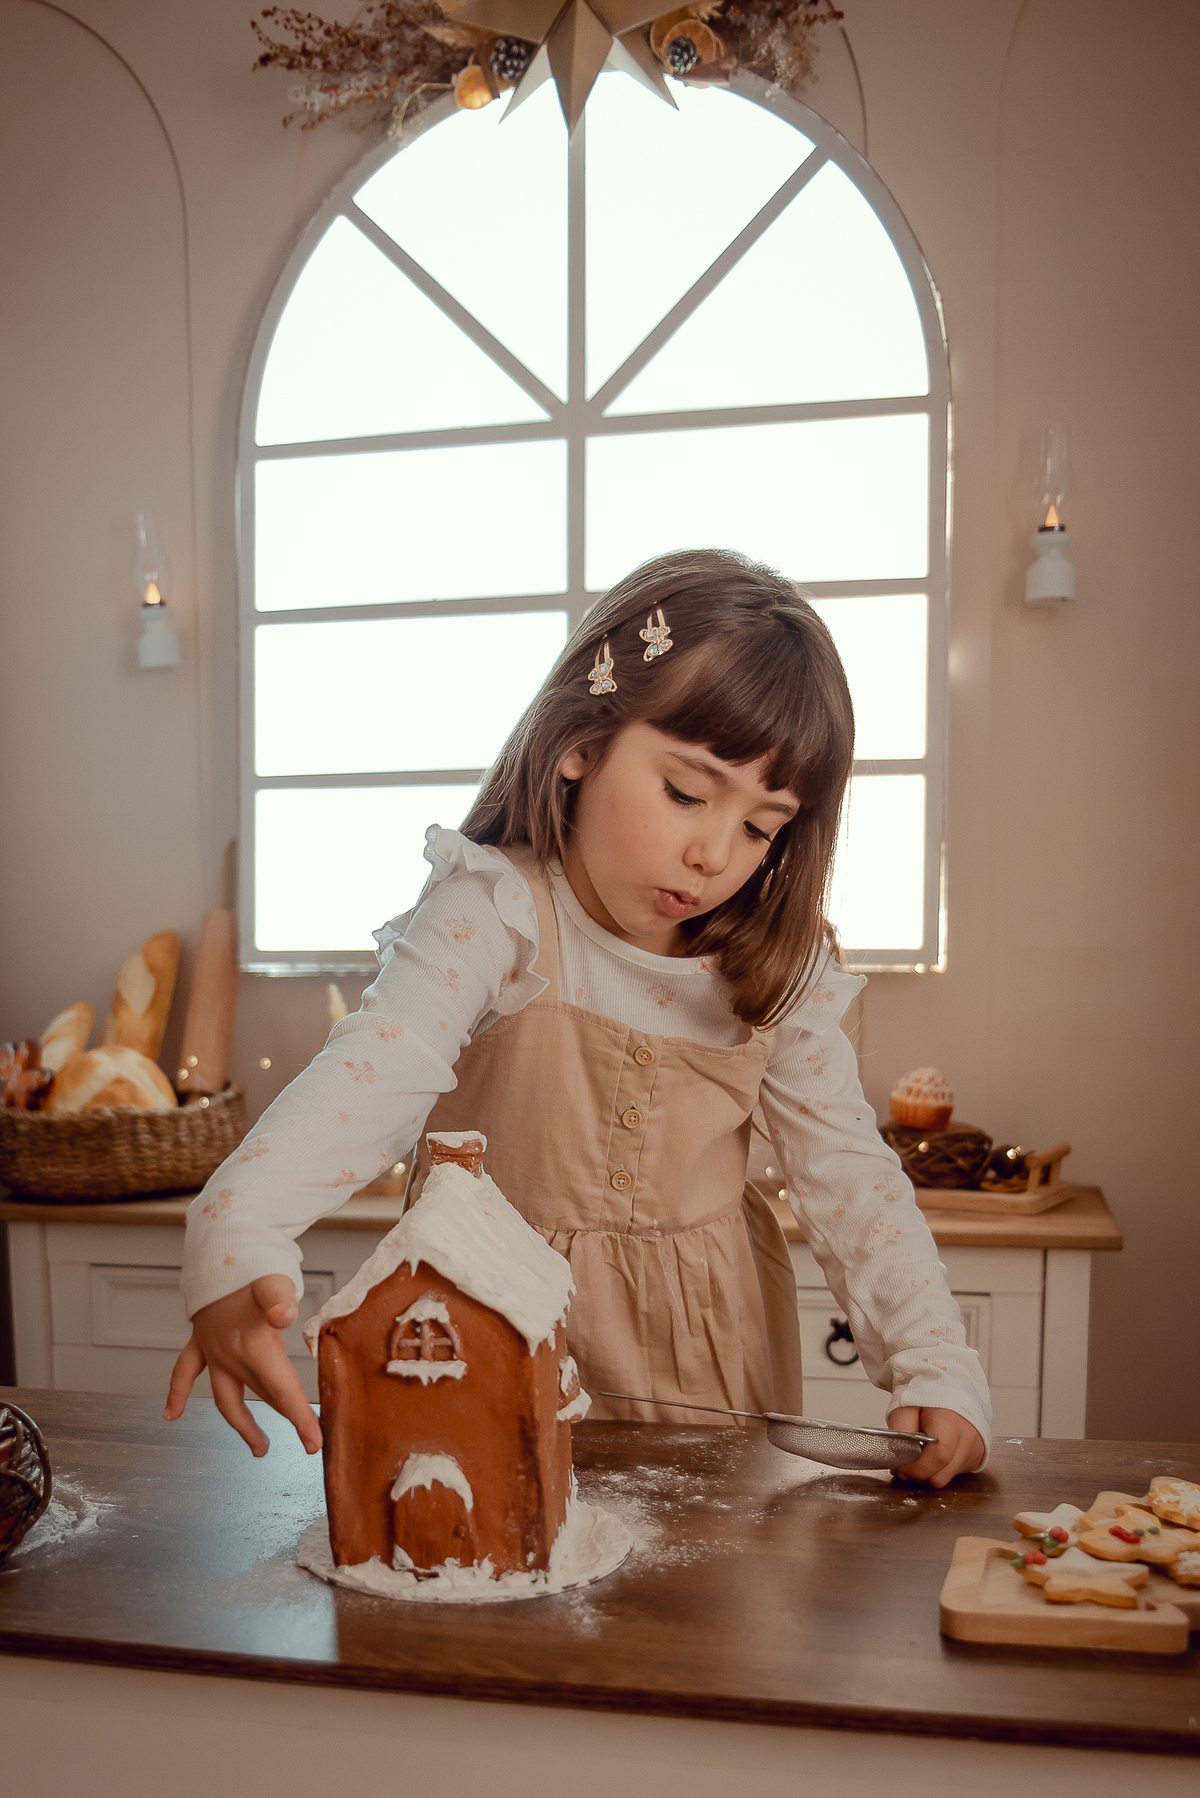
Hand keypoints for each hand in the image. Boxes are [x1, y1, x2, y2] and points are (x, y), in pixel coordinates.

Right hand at [163, 1274, 321, 1458]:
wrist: (218, 1248)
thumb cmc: (250, 1264)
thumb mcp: (273, 1279)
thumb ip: (280, 1300)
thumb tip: (284, 1316)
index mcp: (253, 1347)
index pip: (282, 1392)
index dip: (300, 1420)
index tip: (314, 1444)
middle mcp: (231, 1356)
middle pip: (262, 1396)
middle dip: (286, 1421)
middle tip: (308, 1444)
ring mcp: (213, 1351)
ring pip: (226, 1397)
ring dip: (242, 1424)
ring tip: (258, 1448)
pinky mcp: (201, 1341)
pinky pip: (185, 1372)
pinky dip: (177, 1393)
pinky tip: (170, 1415)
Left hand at [887, 1406, 984, 1486]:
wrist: (951, 1388)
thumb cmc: (928, 1397)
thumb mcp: (904, 1408)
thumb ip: (899, 1433)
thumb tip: (898, 1460)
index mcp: (951, 1423)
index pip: (937, 1458)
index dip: (915, 1469)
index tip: (900, 1468)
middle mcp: (968, 1438)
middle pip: (941, 1476)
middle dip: (919, 1474)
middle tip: (907, 1463)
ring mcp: (975, 1449)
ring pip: (947, 1478)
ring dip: (930, 1473)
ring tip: (921, 1456)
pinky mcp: (978, 1456)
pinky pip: (956, 1473)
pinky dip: (942, 1468)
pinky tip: (935, 1453)